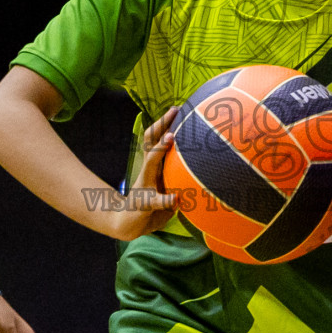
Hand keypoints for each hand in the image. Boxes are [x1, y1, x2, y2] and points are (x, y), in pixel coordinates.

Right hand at [104, 107, 182, 241]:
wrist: (127, 225)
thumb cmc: (153, 206)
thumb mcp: (167, 189)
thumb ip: (179, 180)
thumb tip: (204, 169)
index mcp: (154, 166)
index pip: (156, 138)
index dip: (165, 122)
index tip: (177, 107)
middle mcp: (148, 171)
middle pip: (151, 140)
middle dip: (161, 124)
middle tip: (174, 110)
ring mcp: (144, 185)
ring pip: (151, 162)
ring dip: (160, 149)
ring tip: (171, 138)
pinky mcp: (144, 204)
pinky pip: (156, 201)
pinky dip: (167, 199)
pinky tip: (177, 199)